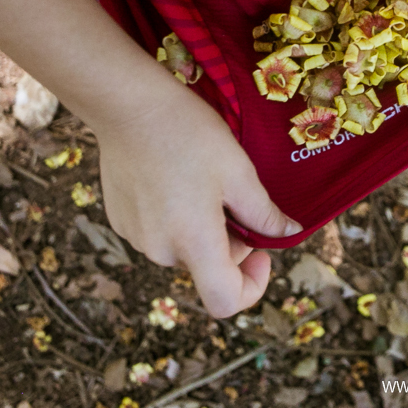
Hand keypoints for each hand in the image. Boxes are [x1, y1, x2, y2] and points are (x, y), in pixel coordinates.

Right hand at [94, 78, 302, 317]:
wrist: (128, 105)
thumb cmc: (190, 134)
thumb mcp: (239, 172)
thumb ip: (264, 213)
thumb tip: (287, 233)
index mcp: (193, 242)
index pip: (224, 302)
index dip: (252, 287)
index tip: (262, 252)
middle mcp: (160, 250)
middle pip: (207, 267)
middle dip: (230, 241)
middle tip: (236, 195)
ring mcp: (135, 237)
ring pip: (184, 247)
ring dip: (203, 227)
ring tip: (203, 179)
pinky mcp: (120, 220)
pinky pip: (160, 232)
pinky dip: (177, 216)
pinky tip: (176, 177)